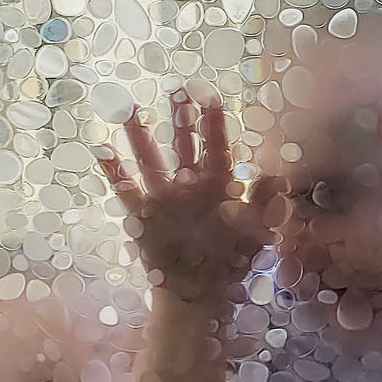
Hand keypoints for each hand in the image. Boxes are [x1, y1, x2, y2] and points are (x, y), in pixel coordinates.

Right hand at [96, 89, 286, 303]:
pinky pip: (125, 189)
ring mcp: (165, 198)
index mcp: (218, 186)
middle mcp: (190, 186)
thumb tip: (279, 175)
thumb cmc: (233, 263)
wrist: (200, 293)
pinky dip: (113, 170)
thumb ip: (266, 205)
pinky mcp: (143, 215)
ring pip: (151, 160)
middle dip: (179, 117)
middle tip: (176, 88)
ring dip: (140, 136)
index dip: (213, 123)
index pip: (216, 147)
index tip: (210, 96)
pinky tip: (101, 148)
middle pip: (183, 144)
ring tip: (130, 108)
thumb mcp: (256, 234)